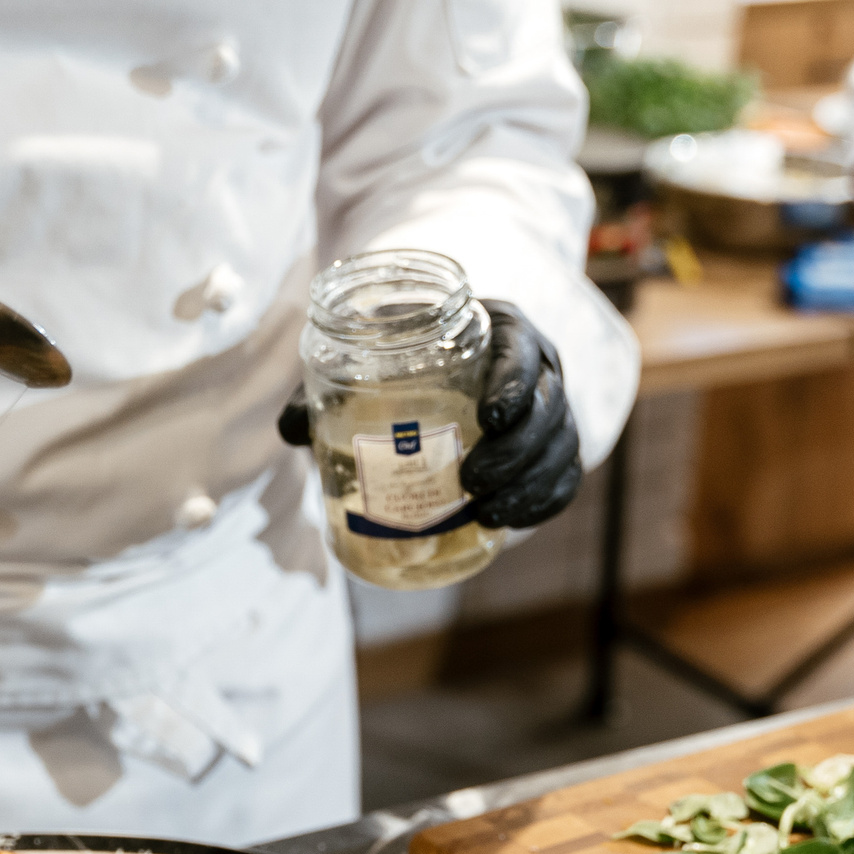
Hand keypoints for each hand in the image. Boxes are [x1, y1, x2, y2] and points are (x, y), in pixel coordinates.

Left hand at [276, 300, 582, 528]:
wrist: (451, 378)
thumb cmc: (409, 366)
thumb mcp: (372, 367)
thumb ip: (331, 391)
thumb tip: (289, 431)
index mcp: (500, 330)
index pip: (524, 349)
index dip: (514, 382)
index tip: (486, 416)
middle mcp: (537, 367)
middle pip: (548, 406)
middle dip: (515, 449)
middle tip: (471, 479)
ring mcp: (552, 410)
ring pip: (561, 445)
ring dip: (527, 483)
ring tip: (485, 511)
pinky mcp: (555, 449)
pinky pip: (564, 478)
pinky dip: (541, 503)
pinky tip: (506, 522)